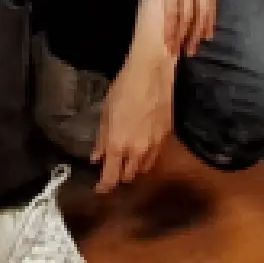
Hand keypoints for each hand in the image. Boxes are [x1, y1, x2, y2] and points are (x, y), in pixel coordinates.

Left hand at [93, 50, 174, 192]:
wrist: (152, 73)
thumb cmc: (123, 89)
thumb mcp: (105, 114)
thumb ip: (101, 140)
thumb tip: (96, 158)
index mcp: (118, 145)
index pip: (110, 177)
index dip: (104, 187)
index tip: (99, 189)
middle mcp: (137, 150)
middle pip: (128, 176)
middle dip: (118, 177)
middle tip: (112, 170)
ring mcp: (155, 145)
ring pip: (144, 169)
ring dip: (134, 169)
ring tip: (127, 161)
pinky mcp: (167, 137)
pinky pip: (155, 157)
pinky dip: (146, 159)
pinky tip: (141, 149)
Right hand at [132, 0, 216, 56]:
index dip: (210, 17)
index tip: (207, 34)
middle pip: (202, 10)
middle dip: (198, 32)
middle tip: (193, 50)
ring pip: (189, 14)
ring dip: (184, 35)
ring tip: (178, 51)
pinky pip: (173, 10)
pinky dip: (172, 28)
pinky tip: (168, 39)